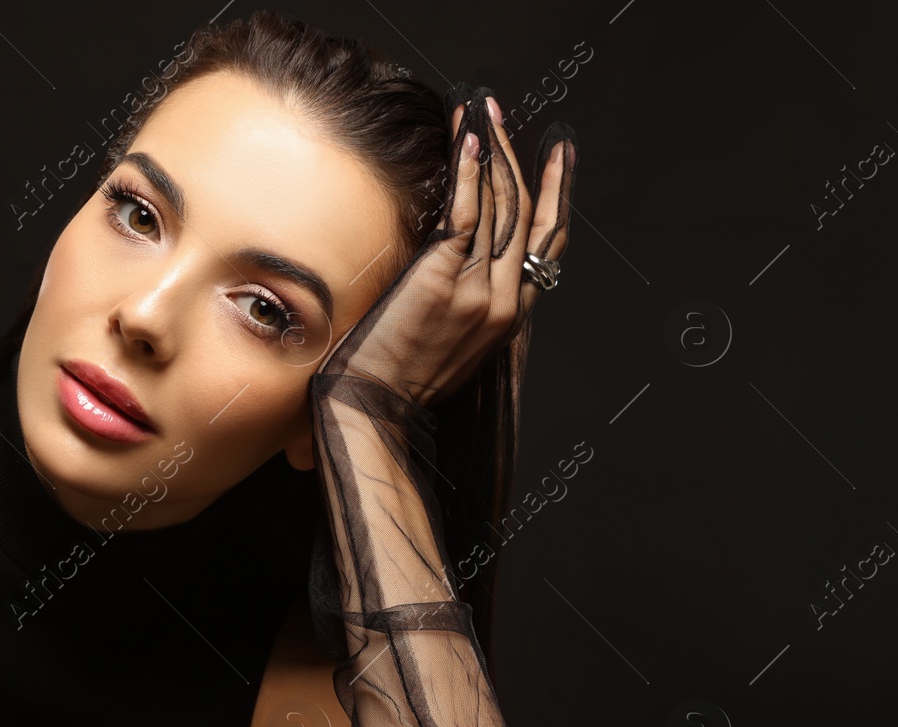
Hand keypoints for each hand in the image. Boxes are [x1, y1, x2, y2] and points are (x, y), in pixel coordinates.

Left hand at [322, 83, 577, 407]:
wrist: (369, 410)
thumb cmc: (393, 382)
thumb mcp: (447, 346)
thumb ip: (463, 305)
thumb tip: (452, 266)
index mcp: (509, 317)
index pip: (545, 243)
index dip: (556, 193)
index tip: (559, 157)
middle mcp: (502, 302)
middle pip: (527, 214)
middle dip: (519, 157)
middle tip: (503, 115)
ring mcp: (476, 292)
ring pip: (500, 208)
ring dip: (492, 152)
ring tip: (483, 113)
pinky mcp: (442, 282)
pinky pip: (465, 215)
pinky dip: (469, 174)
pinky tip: (467, 142)